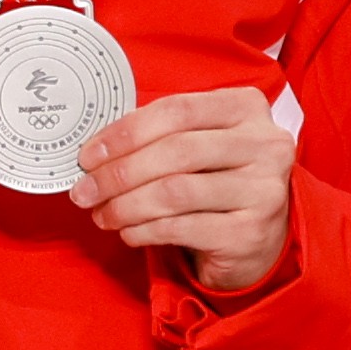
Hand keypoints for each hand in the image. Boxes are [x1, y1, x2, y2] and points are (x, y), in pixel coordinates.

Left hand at [73, 84, 298, 296]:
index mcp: (246, 108)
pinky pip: (182, 228)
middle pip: (175, 151)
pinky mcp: (251, 232)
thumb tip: (96, 153)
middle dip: (119, 173)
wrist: (258, 241)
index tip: (89, 155)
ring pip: (175, 192)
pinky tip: (129, 232)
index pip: (176, 110)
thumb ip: (159, 137)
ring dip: (126, 206)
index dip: (125, 132)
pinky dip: (145, 230)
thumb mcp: (199, 146)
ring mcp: (263, 190)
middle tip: (86, 191)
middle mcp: (264, 145)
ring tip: (103, 215)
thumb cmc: (218, 185)